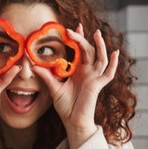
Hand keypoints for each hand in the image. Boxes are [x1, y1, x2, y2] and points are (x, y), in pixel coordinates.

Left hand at [32, 24, 118, 147]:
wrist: (72, 121)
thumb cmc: (65, 106)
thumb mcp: (53, 88)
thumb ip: (45, 76)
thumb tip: (32, 65)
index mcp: (77, 70)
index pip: (79, 50)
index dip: (77, 38)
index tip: (72, 27)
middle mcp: (87, 71)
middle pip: (88, 50)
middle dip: (82, 39)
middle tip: (73, 30)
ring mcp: (94, 77)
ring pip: (100, 57)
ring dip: (100, 45)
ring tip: (96, 34)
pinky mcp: (98, 85)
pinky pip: (109, 73)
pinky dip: (113, 63)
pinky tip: (114, 53)